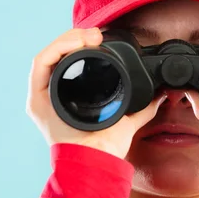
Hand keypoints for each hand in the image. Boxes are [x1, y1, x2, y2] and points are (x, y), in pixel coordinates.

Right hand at [26, 28, 165, 158]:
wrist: (94, 162)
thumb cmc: (105, 150)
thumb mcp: (127, 123)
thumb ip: (142, 110)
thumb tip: (159, 97)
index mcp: (68, 100)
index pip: (69, 62)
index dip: (81, 44)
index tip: (100, 39)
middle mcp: (51, 97)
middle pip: (57, 55)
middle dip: (75, 38)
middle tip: (95, 35)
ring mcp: (43, 97)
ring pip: (48, 55)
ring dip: (67, 39)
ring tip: (87, 37)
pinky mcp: (39, 98)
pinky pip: (40, 63)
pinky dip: (56, 48)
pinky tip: (74, 44)